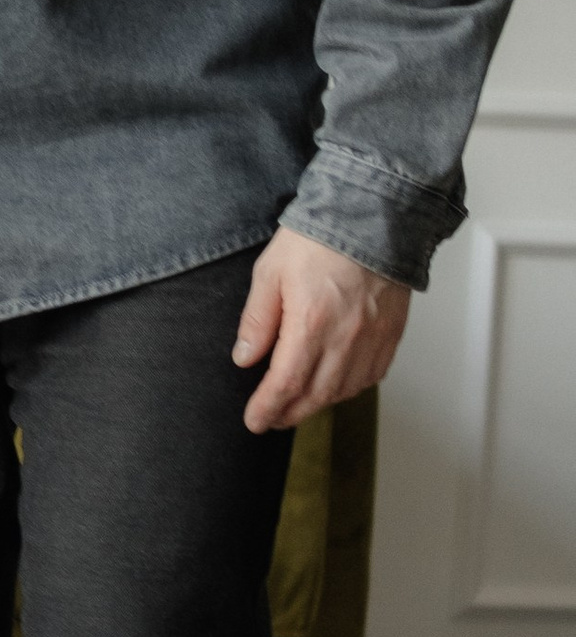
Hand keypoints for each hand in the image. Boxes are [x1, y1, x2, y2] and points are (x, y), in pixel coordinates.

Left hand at [232, 226, 410, 432]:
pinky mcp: (392, 332)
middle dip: (291, 413)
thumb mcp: (270, 272)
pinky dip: (351, 388)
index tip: (254, 422)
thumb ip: (257, 321)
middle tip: (271, 420)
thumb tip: (245, 359)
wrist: (372, 215)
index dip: (268, 408)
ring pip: (346, 390)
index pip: (286, 383)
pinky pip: (373, 375)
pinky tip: (336, 386)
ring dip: (319, 404)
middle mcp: (346, 338)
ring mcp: (373, 338)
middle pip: (317, 395)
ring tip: (298, 405)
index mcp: (311, 324)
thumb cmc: (318, 238)